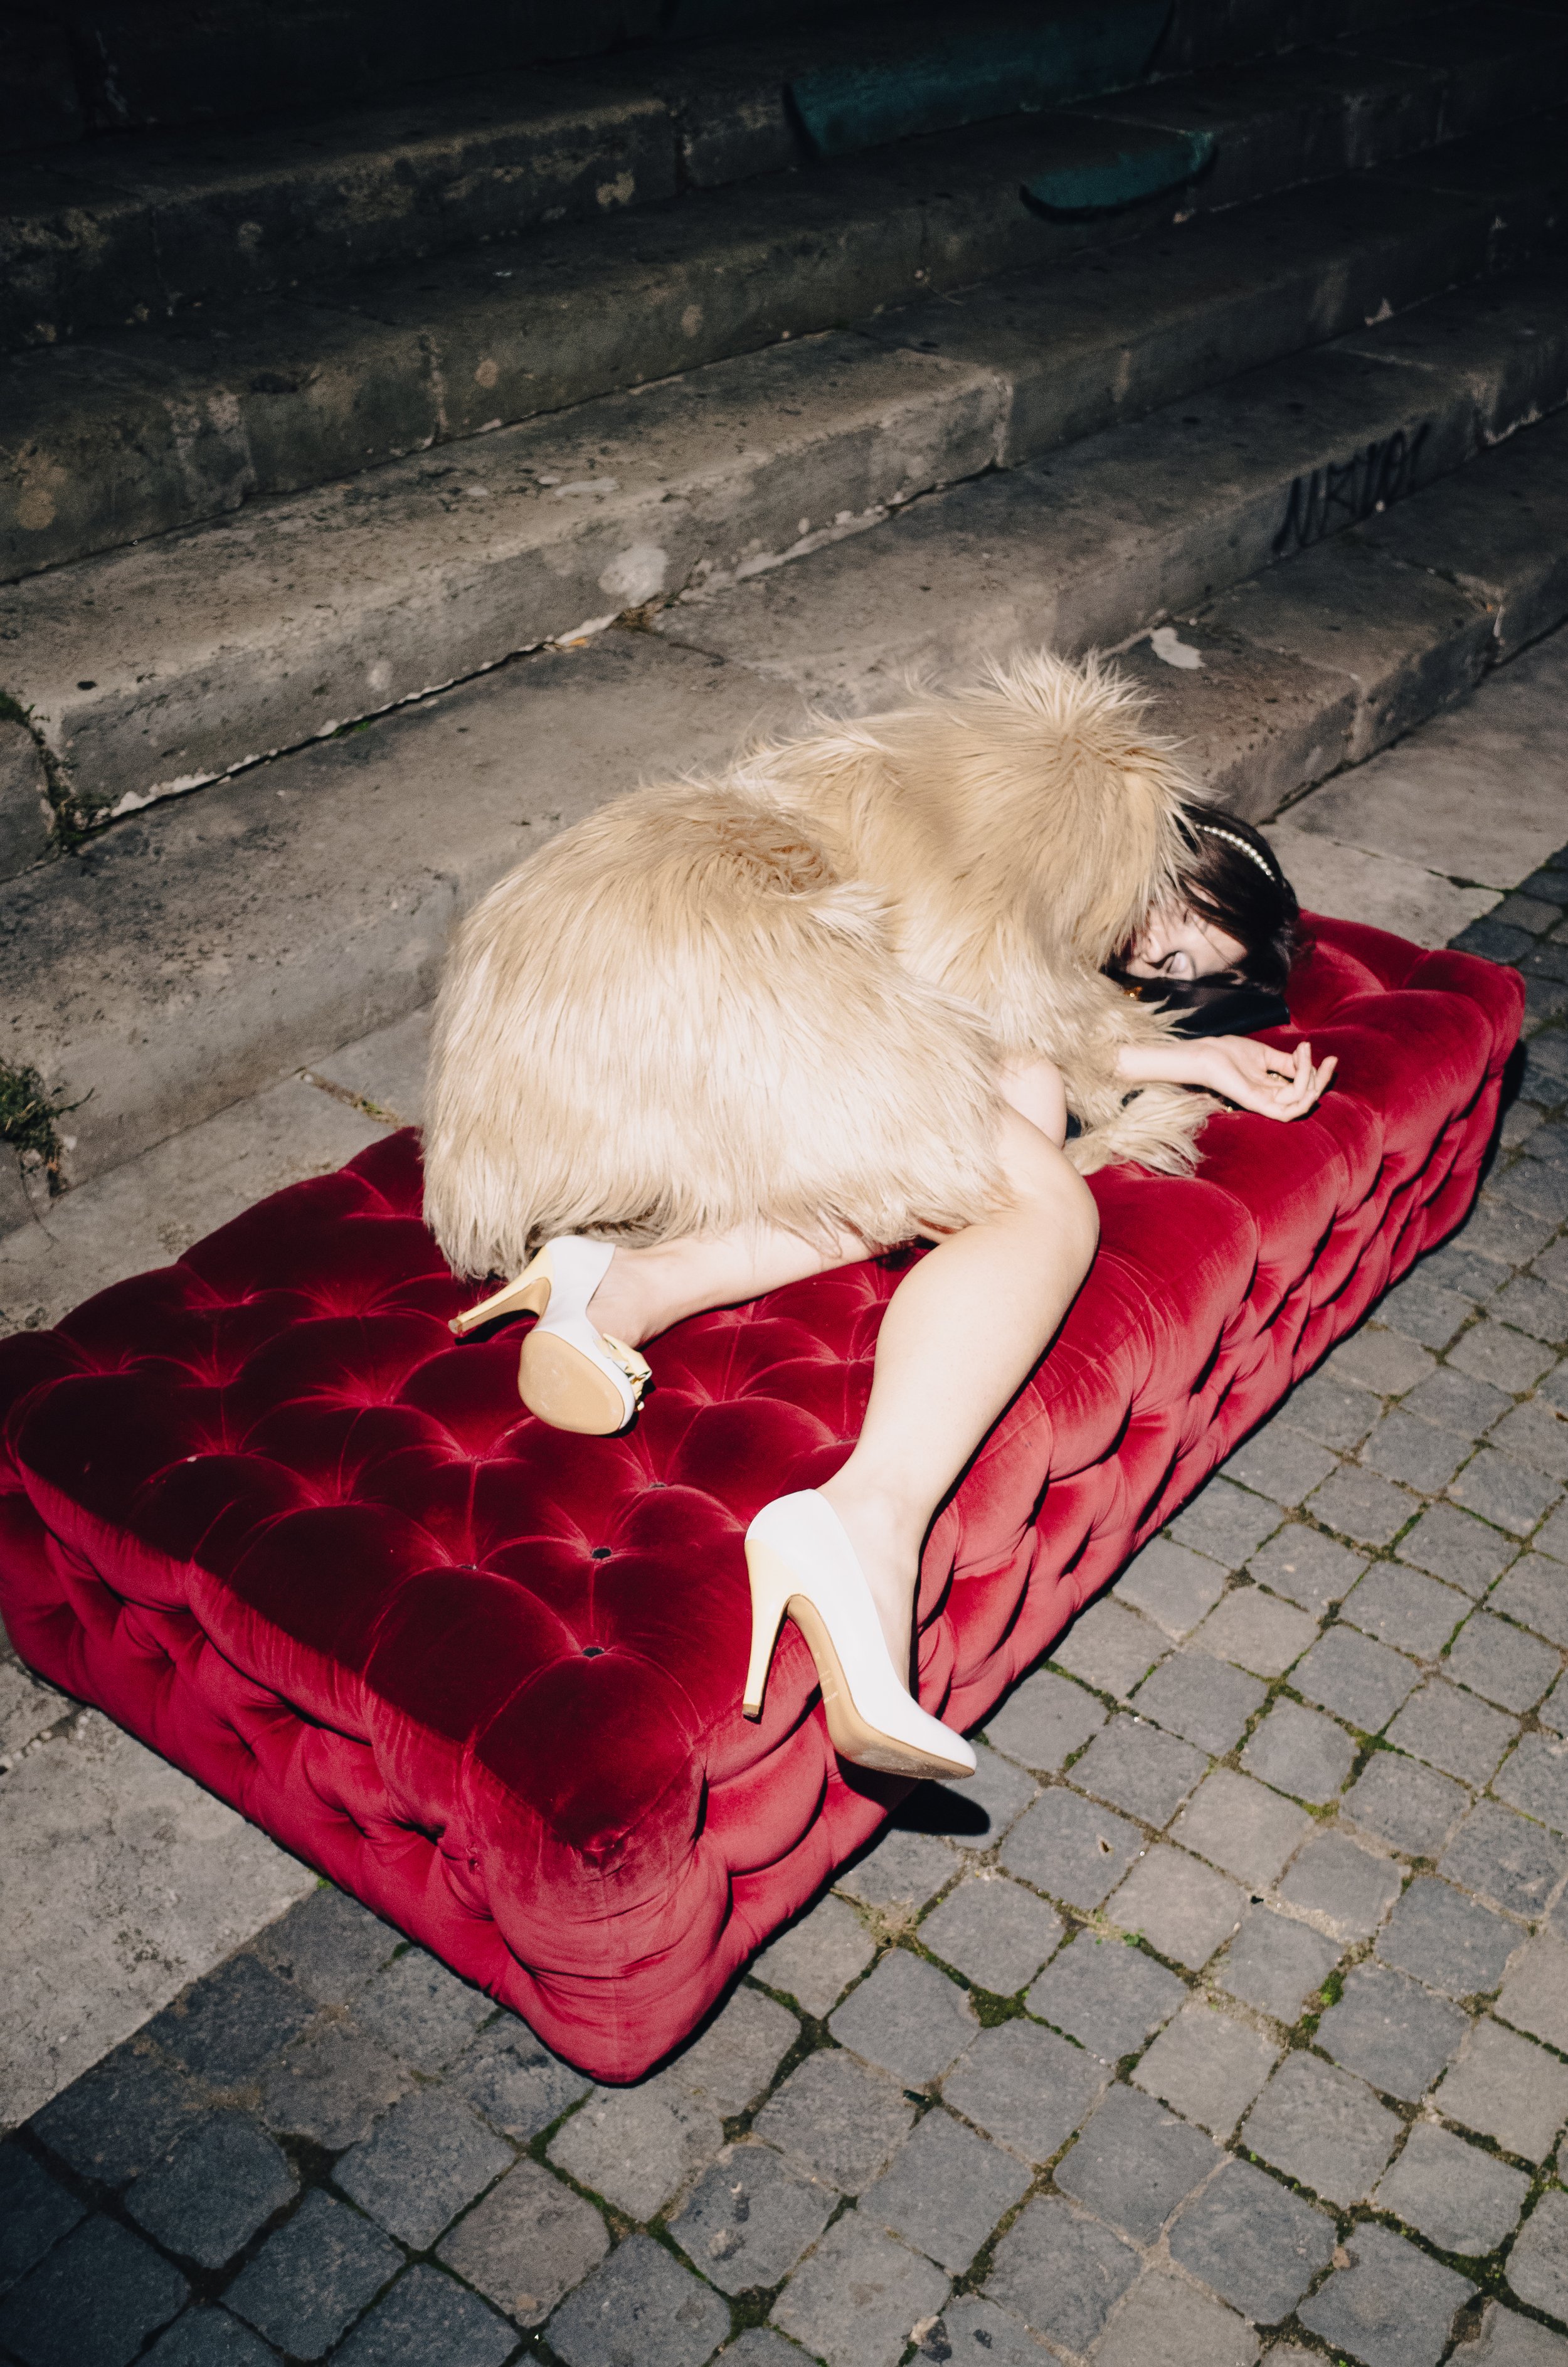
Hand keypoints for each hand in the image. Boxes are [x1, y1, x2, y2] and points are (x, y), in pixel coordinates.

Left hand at [1194, 1035, 1336, 1121]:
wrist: (1207, 1054)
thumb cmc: (1230, 1052)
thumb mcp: (1266, 1054)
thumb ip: (1287, 1061)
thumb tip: (1308, 1062)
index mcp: (1273, 1087)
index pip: (1304, 1087)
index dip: (1320, 1074)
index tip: (1329, 1057)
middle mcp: (1271, 1098)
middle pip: (1307, 1096)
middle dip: (1322, 1079)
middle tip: (1331, 1061)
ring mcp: (1265, 1103)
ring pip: (1300, 1103)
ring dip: (1312, 1083)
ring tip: (1309, 1062)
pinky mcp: (1257, 1105)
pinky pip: (1286, 1112)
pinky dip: (1301, 1098)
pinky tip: (1307, 1081)